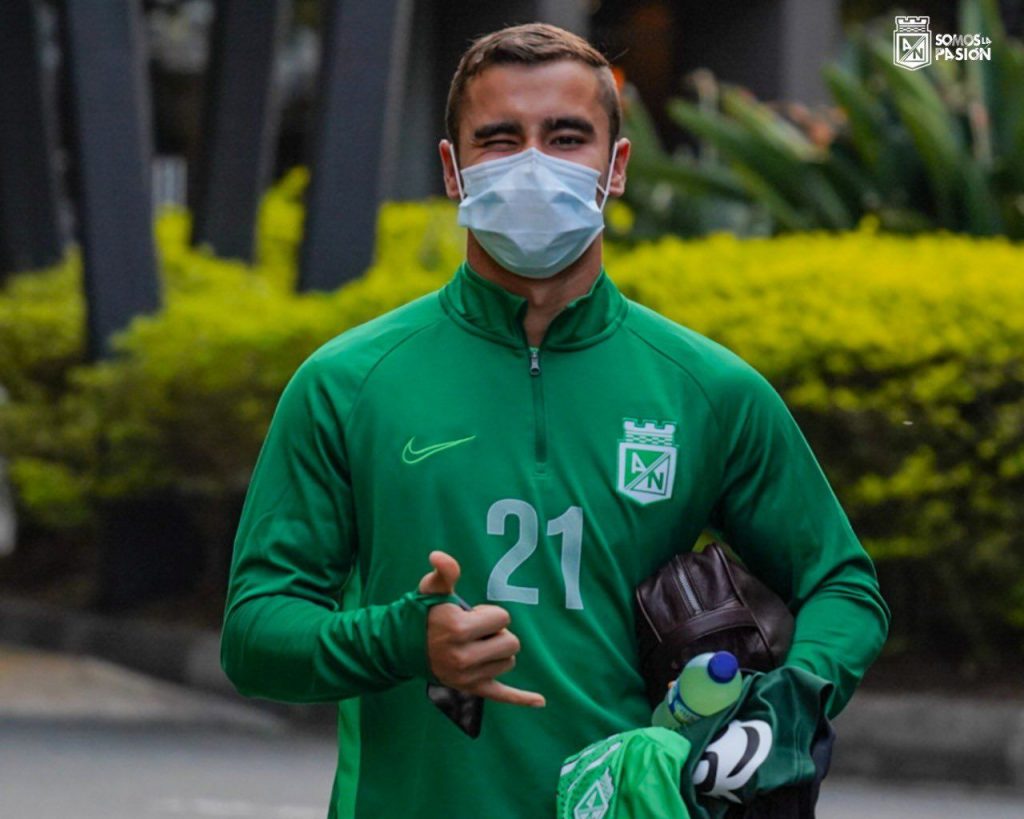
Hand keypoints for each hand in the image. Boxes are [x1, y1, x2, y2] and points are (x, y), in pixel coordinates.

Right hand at [419, 550, 545, 707]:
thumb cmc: (424, 614)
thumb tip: (439, 555)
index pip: (502, 618)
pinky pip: (502, 695)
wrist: (405, 647)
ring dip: (498, 653)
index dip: (488, 614)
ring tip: (474, 647)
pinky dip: (521, 698)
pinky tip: (540, 701)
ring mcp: (468, 677)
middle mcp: (464, 656)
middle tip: (474, 632)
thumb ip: (444, 572)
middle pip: (511, 643)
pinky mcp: (471, 689)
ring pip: (509, 662)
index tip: (469, 616)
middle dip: (497, 633)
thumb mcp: (432, 589)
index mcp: (458, 629)